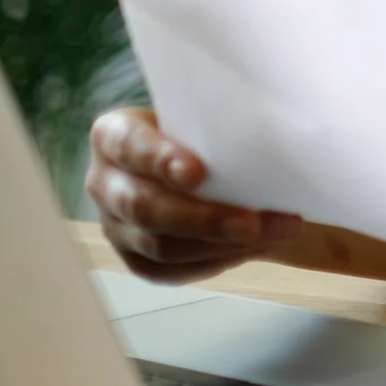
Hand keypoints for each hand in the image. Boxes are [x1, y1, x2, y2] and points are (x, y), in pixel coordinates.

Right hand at [84, 106, 303, 284]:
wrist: (205, 164)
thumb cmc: (208, 130)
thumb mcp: (206, 115)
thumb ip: (222, 118)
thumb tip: (279, 118)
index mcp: (114, 135)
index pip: (128, 145)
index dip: (159, 159)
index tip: (198, 172)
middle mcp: (105, 182)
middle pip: (144, 207)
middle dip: (202, 219)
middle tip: (251, 223)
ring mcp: (116, 225)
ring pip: (160, 246)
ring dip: (220, 245)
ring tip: (273, 233)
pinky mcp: (136, 258)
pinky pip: (172, 270)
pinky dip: (216, 261)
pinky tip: (254, 248)